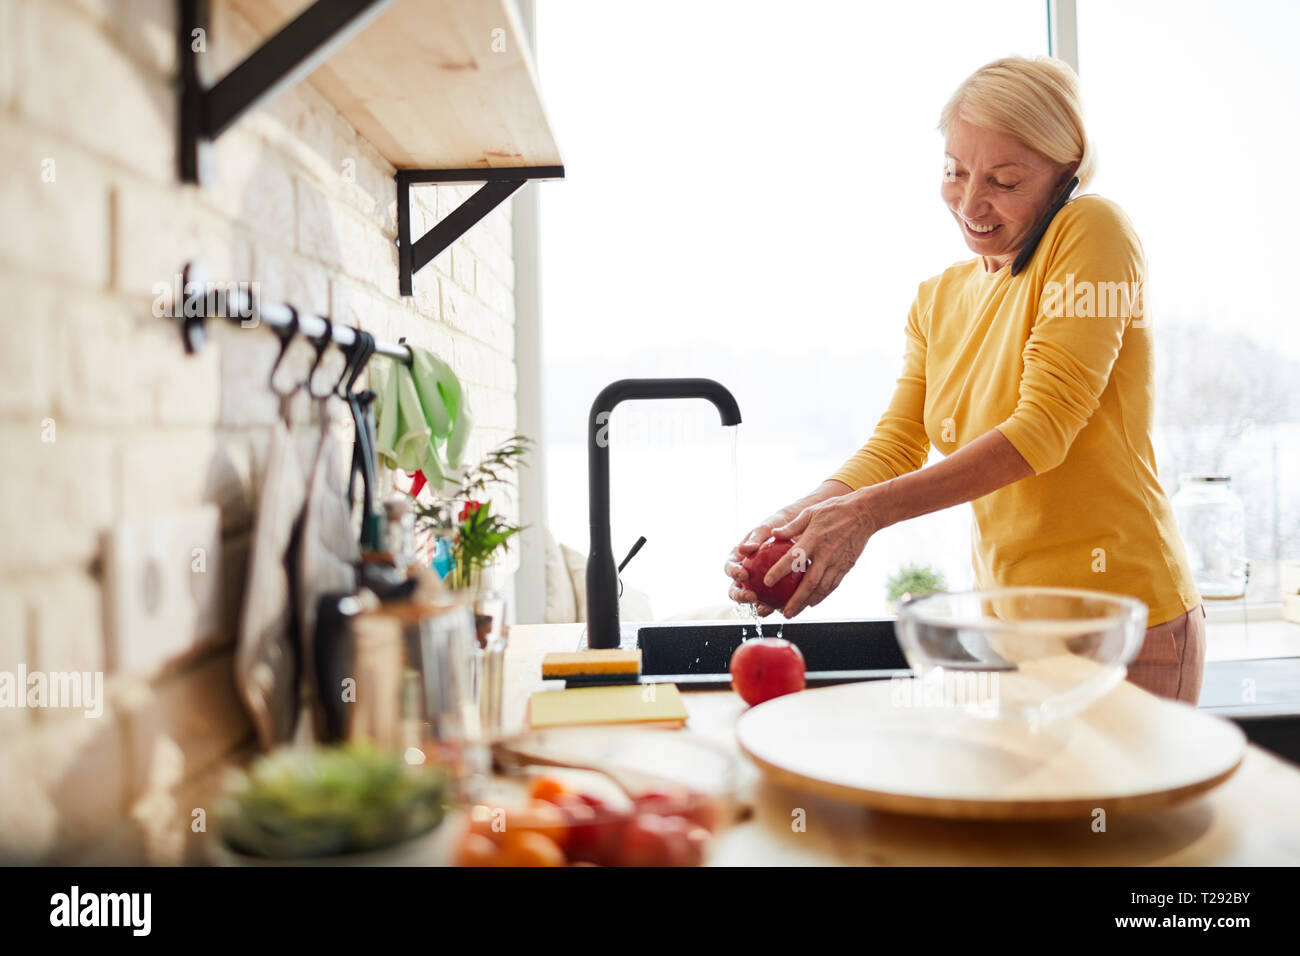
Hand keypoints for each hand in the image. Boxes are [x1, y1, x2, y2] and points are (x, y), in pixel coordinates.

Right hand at [724, 506, 798, 615]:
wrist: (798, 527)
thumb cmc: (778, 525)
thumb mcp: (767, 528)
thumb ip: (755, 538)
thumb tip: (743, 549)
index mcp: (739, 558)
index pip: (730, 567)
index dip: (733, 573)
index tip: (743, 574)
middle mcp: (746, 573)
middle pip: (737, 589)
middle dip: (740, 596)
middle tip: (751, 596)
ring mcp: (760, 584)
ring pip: (755, 600)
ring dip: (758, 607)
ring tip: (767, 608)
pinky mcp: (775, 591)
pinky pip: (775, 601)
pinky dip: (780, 606)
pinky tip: (787, 607)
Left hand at [762, 490, 879, 617]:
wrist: (864, 514)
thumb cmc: (834, 510)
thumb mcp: (810, 512)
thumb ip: (791, 526)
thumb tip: (773, 533)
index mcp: (814, 539)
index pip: (793, 559)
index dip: (779, 571)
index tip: (767, 582)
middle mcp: (825, 554)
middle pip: (809, 583)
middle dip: (795, 600)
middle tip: (783, 612)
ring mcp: (837, 562)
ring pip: (821, 588)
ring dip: (807, 602)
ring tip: (794, 612)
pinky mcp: (845, 567)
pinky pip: (832, 585)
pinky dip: (821, 596)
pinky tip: (812, 603)